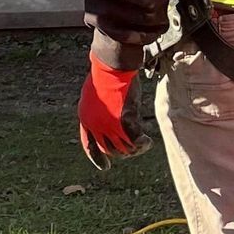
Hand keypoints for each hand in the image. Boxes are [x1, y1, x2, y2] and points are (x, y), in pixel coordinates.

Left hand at [79, 53, 146, 167]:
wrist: (111, 66)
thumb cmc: (104, 74)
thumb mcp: (95, 94)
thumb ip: (99, 108)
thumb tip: (107, 116)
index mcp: (85, 119)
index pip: (89, 145)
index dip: (97, 158)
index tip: (105, 167)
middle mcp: (95, 125)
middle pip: (109, 149)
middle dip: (121, 153)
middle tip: (132, 151)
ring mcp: (109, 124)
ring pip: (123, 147)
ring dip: (133, 149)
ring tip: (141, 145)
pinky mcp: (124, 120)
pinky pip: (135, 139)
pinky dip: (142, 143)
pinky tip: (148, 142)